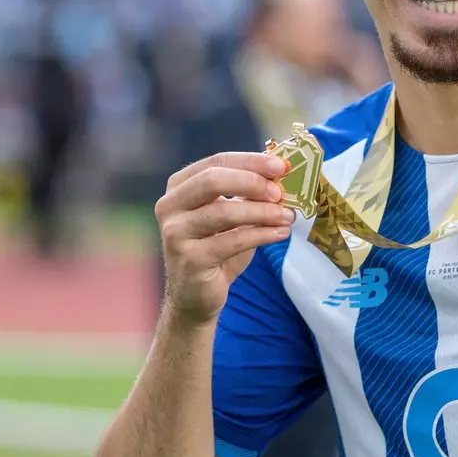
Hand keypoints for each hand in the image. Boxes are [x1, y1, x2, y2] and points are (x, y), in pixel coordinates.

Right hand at [155, 152, 295, 324]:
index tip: (281, 166)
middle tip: (280, 192)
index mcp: (179, 186)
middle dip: (252, 182)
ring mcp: (175, 232)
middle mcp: (170, 205)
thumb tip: (282, 172)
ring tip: (287, 216)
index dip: (251, 161)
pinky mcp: (189, 258)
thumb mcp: (232, 216)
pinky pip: (232, 240)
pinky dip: (262, 234)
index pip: (217, 162)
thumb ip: (247, 193)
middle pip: (213, 180)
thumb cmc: (217, 249)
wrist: (196, 295)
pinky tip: (280, 234)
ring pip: (224, 211)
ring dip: (262, 211)